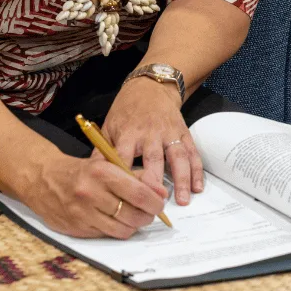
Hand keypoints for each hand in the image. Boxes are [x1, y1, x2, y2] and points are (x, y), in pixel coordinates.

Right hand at [20, 152, 167, 238]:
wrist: (42, 179)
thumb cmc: (81, 171)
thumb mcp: (108, 164)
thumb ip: (137, 176)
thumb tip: (161, 192)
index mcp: (102, 173)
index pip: (140, 194)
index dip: (156, 202)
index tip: (160, 203)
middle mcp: (91, 194)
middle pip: (133, 215)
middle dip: (148, 216)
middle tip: (150, 212)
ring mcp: (82, 214)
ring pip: (122, 229)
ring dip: (134, 226)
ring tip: (134, 217)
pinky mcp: (76, 229)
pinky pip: (107, 235)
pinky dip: (117, 230)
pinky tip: (116, 221)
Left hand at [102, 74, 203, 205]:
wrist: (151, 87)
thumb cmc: (126, 110)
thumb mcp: (109, 126)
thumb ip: (102, 151)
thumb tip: (92, 177)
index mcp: (128, 133)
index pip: (125, 157)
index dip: (126, 177)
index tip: (126, 197)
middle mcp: (150, 133)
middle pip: (154, 159)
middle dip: (155, 182)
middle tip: (156, 204)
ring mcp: (169, 133)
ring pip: (178, 157)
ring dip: (181, 179)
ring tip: (183, 200)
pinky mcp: (184, 133)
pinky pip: (192, 153)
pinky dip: (197, 171)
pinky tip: (198, 187)